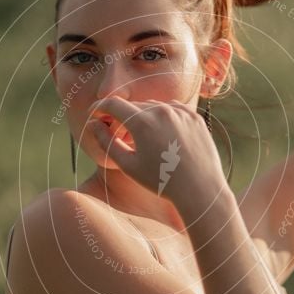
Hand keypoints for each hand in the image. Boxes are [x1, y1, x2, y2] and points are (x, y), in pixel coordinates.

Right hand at [85, 97, 226, 204]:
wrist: (199, 189)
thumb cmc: (161, 181)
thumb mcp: (128, 165)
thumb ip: (106, 141)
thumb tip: (94, 124)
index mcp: (142, 122)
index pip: (112, 104)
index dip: (99, 108)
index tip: (94, 115)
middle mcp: (161, 111)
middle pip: (132, 106)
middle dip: (122, 117)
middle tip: (118, 134)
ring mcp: (180, 111)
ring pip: (152, 107)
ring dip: (143, 117)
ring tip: (143, 140)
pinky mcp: (194, 116)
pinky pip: (172, 110)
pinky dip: (163, 118)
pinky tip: (162, 135)